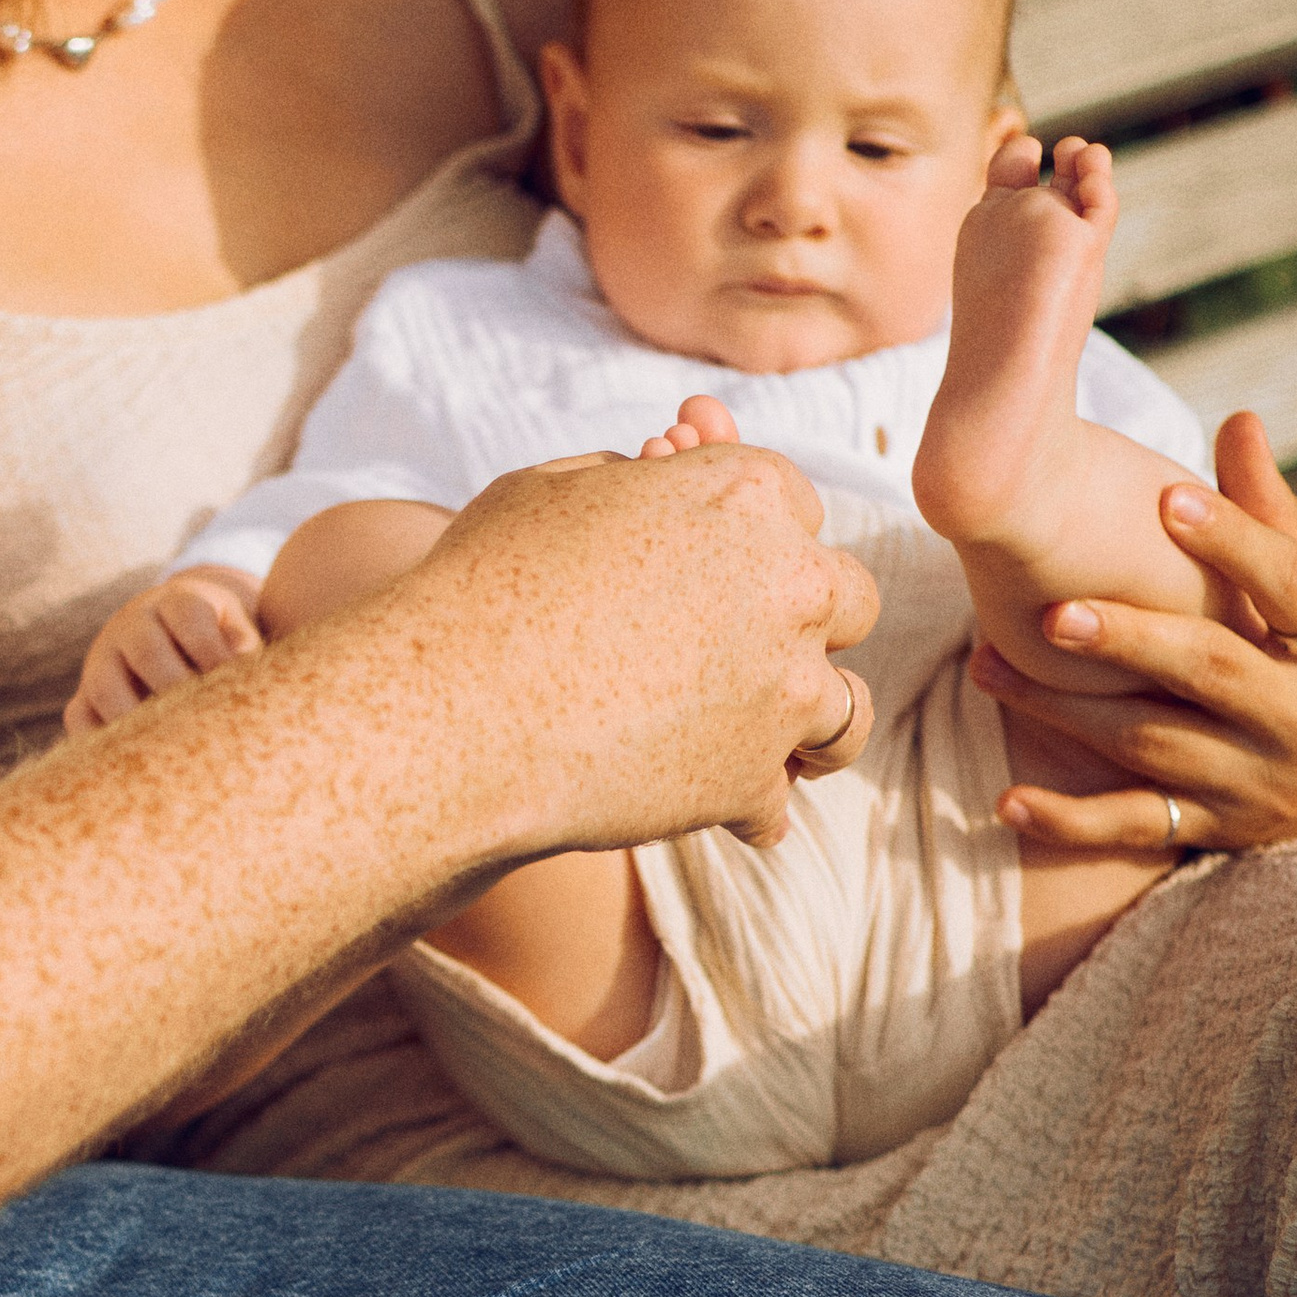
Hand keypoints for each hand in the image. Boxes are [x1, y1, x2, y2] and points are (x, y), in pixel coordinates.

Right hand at [66, 568, 264, 736]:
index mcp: (174, 602)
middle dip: (176, 687)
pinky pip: (78, 717)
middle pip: (145, 649)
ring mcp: (102, 657)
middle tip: (204, 721)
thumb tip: (244, 664)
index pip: (188, 615)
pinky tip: (133, 763)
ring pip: (104, 685)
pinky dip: (98, 740)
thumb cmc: (216, 636)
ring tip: (169, 749)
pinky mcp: (86, 692)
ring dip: (136, 719)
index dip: (211, 649)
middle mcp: (131, 624)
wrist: (172, 630)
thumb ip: (242, 642)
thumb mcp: (234, 626)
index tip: (233, 682)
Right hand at [378, 440, 879, 859]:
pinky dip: (748, 809)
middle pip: (848, 600)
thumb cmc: (478, 587)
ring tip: (777, 744)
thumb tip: (658, 482)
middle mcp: (788, 584)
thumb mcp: (549, 493)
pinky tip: (724, 814)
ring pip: (844, 713)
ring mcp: (781, 688)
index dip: (757, 541)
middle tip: (754, 651)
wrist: (448, 711)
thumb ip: (629, 484)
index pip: (797, 506)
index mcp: (745, 493)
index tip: (721, 571)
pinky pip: (776, 803)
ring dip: (809, 724)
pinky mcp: (753, 779)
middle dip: (804, 623)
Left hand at [971, 412, 1296, 852]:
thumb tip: (1237, 420)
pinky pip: (1135, 828)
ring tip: (984, 666)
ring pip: (1153, 745)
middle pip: (1213, 671)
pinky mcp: (1216, 832)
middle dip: (1130, 641)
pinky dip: (1068, 819)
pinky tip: (1006, 801)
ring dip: (1063, 710)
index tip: (1167, 498)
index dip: (1235, 542)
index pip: (1294, 586)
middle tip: (1052, 615)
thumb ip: (1267, 512)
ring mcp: (1261, 786)